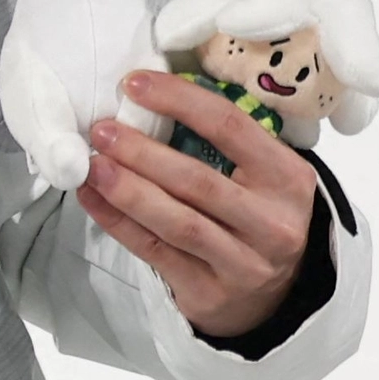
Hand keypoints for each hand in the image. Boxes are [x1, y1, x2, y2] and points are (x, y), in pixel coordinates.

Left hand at [83, 73, 319, 337]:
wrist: (271, 295)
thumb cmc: (253, 216)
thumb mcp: (260, 177)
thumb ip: (221, 142)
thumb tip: (147, 95)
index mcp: (288, 179)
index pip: (232, 128)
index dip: (180, 102)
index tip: (134, 84)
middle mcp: (273, 222)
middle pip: (199, 181)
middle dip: (143, 152)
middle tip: (101, 130)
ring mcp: (244, 262)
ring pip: (177, 222)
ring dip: (127, 190)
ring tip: (91, 165)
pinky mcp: (209, 291)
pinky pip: (154, 251)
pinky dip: (117, 222)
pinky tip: (90, 197)